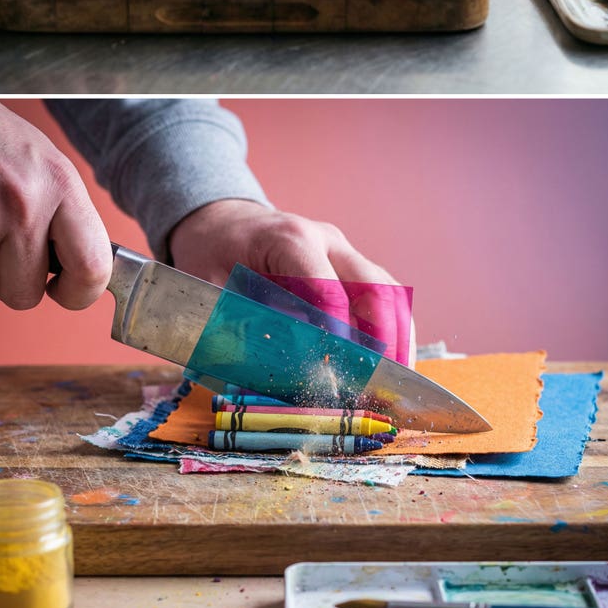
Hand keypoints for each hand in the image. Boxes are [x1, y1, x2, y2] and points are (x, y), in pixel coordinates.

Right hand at [0, 100, 111, 309]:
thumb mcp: (49, 167)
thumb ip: (68, 219)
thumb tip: (85, 274)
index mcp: (60, 186)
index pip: (92, 267)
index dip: (80, 293)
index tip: (64, 289)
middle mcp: (22, 204)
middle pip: (25, 294)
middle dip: (11, 278)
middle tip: (1, 243)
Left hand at [168, 200, 414, 364]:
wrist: (220, 222)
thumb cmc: (211, 254)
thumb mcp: (210, 290)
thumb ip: (240, 326)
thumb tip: (277, 371)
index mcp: (290, 239)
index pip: (329, 290)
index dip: (339, 337)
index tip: (342, 376)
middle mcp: (326, 240)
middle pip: (374, 286)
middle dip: (383, 340)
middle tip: (382, 385)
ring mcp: (342, 251)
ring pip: (388, 290)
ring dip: (397, 336)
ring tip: (397, 381)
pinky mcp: (349, 265)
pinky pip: (383, 294)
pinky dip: (392, 328)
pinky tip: (391, 361)